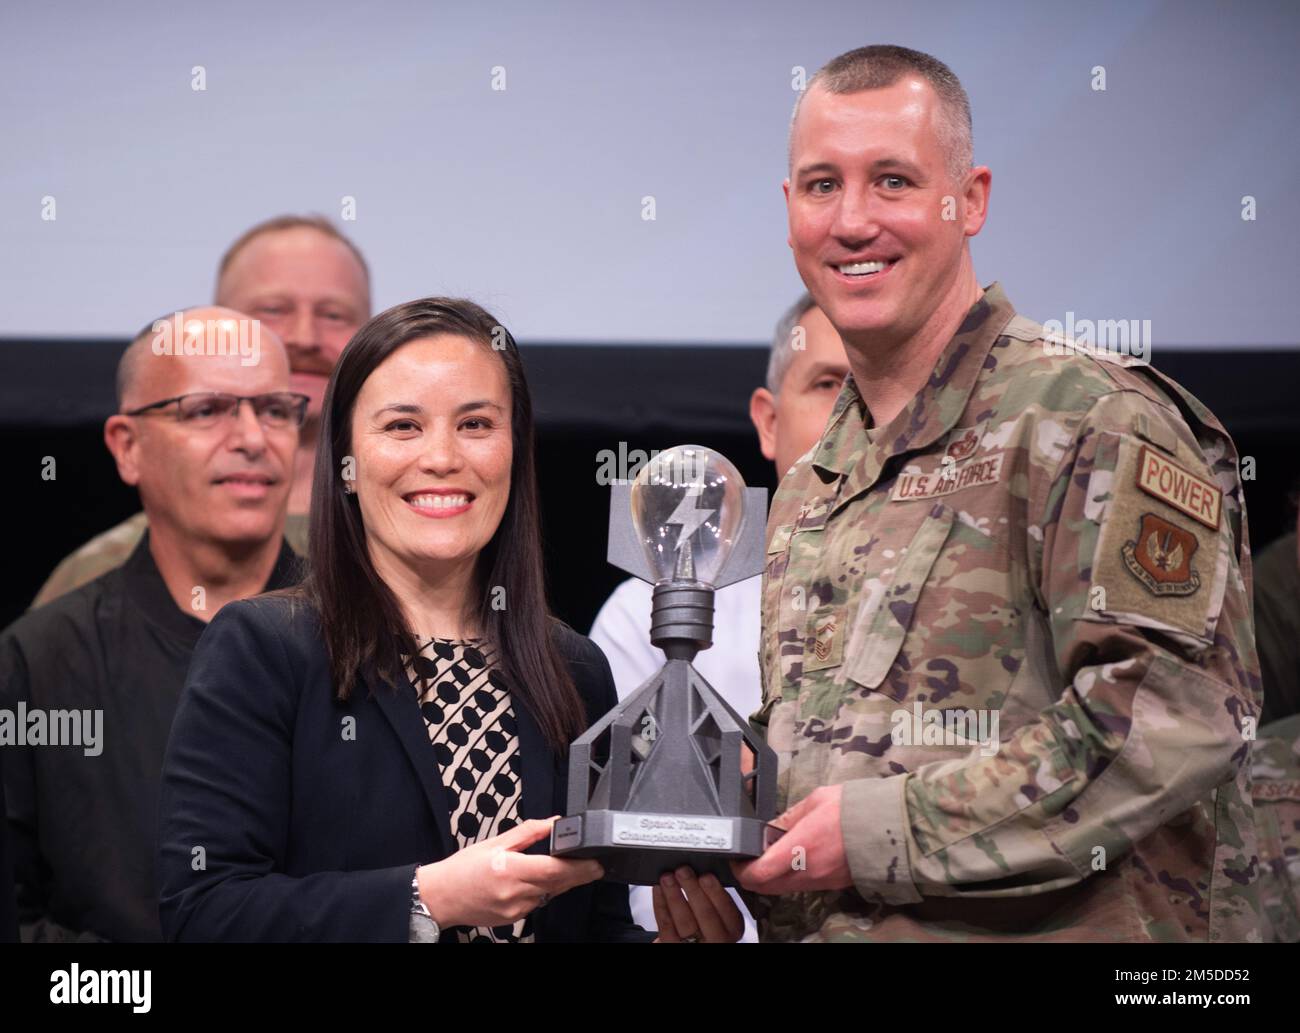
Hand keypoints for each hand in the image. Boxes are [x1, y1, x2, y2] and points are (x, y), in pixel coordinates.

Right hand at [418, 816, 603, 927]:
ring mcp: (514, 909)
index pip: (554, 870)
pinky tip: (539, 882)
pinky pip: (536, 903)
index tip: (595, 861)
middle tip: (595, 866)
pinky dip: (543, 892)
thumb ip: (527, 833)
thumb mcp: (495, 843)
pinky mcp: (513, 919)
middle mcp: (514, 893)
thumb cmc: (463, 869)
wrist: (441, 897)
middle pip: (557, 884)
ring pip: (549, 895)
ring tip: (568, 869)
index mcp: (510, 870)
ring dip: (561, 883)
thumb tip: (553, 822)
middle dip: (579, 875)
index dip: (579, 867)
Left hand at [651, 866, 743, 941]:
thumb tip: (703, 868)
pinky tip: (659, 890)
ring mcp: (696, 945)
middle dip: (693, 889)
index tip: (706, 875)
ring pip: (685, 921)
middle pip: (706, 915)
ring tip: (667, 877)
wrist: (693, 943)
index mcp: (733, 927)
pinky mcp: (673, 946)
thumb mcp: (721, 911)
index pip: (727, 910)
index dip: (716, 892)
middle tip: (683, 871)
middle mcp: (717, 939)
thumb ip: (716, 896)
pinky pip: (666, 926)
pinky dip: (661, 905)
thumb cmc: (707, 922)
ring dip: (674, 895)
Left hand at [732, 784, 852, 894]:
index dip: (741, 869)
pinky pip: (802, 886)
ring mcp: (821, 881)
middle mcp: (807, 871)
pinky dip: (789, 877)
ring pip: (783, 889)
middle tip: (748, 858)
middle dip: (751, 876)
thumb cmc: (852, 808)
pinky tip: (792, 859)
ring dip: (770, 878)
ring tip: (769, 856)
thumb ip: (789, 816)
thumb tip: (772, 826)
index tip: (736, 858)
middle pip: (766, 887)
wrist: (890, 827)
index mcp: (799, 847)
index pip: (758, 873)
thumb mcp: (815, 800)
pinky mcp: (833, 884)